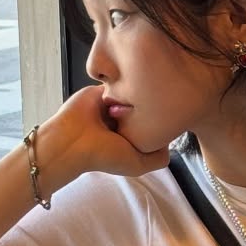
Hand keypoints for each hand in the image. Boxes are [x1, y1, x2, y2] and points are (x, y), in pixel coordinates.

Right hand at [36, 84, 170, 191]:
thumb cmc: (103, 154)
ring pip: (133, 93)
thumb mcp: (137, 165)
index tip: (173, 115)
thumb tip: (169, 140)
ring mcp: (112, 105)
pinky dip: (123, 80)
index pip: (154, 125)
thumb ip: (158, 158)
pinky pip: (117, 81)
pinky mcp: (101, 90)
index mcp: (130, 138)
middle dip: (154, 104)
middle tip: (163, 98)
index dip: (164, 120)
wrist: (72, 140)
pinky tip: (131, 79)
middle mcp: (122, 122)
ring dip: (139, 90)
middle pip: (146, 107)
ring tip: (148, 87)